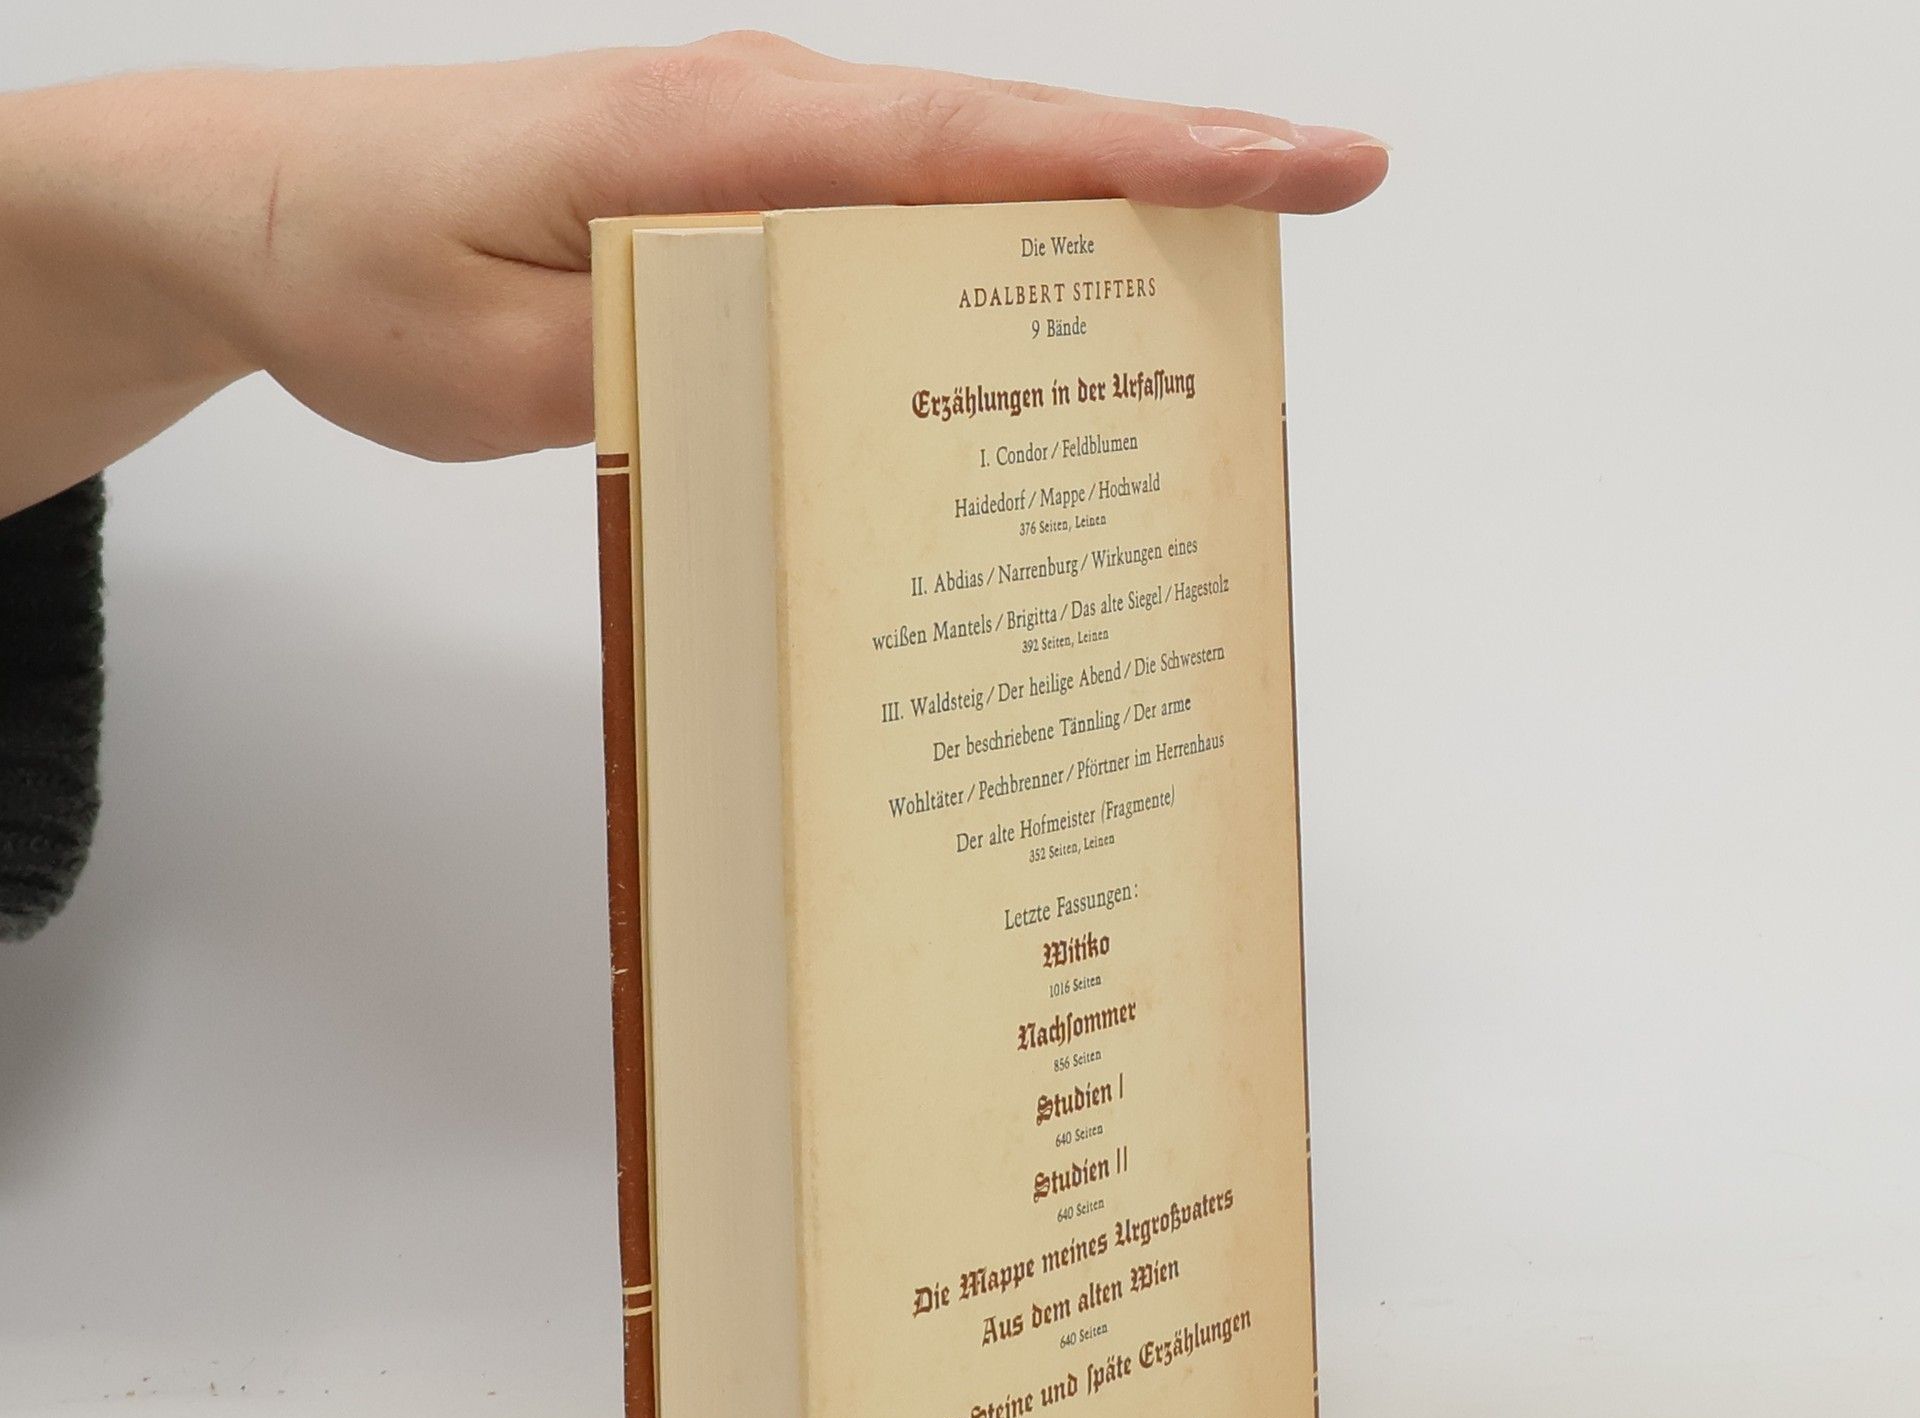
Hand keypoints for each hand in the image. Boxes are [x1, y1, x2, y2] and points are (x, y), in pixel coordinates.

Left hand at [0, 36, 1386, 510]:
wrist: (259, 202)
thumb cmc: (366, 267)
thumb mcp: (513, 365)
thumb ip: (683, 369)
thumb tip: (831, 383)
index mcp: (723, 140)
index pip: (982, 148)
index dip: (1156, 158)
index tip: (1306, 164)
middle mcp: (759, 123)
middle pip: (1007, 156)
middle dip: (1172, 185)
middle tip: (1310, 231)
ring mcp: (750, 155)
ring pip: (955, 195)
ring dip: (1081, 241)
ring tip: (1197, 317)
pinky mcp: (729, 199)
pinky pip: (884, 233)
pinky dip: (973, 275)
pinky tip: (1014, 344)